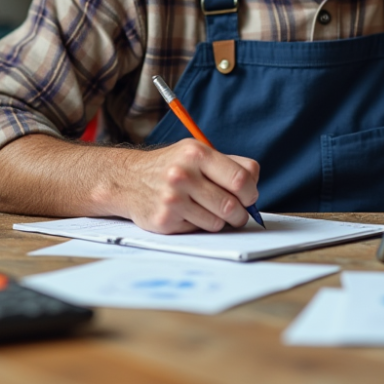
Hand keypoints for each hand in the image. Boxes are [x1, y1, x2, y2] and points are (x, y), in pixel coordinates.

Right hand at [118, 139, 259, 234]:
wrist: (128, 180)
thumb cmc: (172, 166)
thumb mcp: (198, 153)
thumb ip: (231, 165)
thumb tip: (255, 188)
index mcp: (197, 153)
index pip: (241, 179)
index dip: (251, 193)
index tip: (249, 198)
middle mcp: (183, 174)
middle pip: (231, 206)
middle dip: (240, 214)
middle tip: (236, 213)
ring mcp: (172, 199)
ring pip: (217, 223)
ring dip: (219, 221)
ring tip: (207, 210)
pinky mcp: (164, 220)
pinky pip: (198, 231)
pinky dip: (198, 226)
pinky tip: (186, 213)